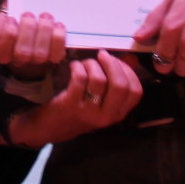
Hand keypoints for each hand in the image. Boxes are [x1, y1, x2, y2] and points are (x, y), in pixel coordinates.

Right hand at [0, 12, 69, 83]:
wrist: (33, 28)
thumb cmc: (16, 22)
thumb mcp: (3, 19)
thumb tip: (5, 20)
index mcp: (2, 52)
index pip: (2, 51)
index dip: (7, 34)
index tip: (11, 18)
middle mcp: (19, 60)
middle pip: (22, 53)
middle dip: (27, 30)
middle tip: (28, 14)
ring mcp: (37, 61)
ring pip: (40, 53)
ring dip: (44, 31)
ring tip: (44, 16)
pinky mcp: (53, 57)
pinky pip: (57, 53)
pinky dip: (59, 37)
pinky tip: (57, 24)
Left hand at [6, 50, 142, 145]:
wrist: (48, 128)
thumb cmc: (77, 111)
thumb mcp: (100, 100)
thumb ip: (116, 80)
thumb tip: (131, 58)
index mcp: (117, 114)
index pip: (136, 92)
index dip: (128, 72)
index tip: (116, 62)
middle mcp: (106, 116)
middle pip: (121, 85)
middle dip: (112, 64)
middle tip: (102, 55)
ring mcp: (88, 112)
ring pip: (99, 79)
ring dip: (91, 64)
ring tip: (84, 63)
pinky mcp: (70, 105)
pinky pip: (80, 79)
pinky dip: (78, 67)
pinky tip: (73, 67)